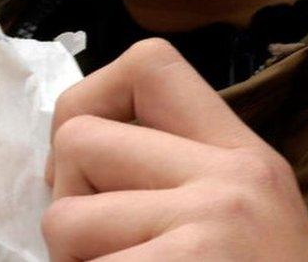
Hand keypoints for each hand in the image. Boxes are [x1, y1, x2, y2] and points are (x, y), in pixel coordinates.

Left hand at [43, 38, 307, 260]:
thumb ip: (165, 174)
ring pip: (62, 219)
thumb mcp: (231, 222)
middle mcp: (235, 182)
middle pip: (78, 140)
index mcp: (244, 158)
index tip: (88, 164)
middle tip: (111, 252)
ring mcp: (212, 231)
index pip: (146, 64)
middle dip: (69, 201)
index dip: (88, 102)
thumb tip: (64, 149)